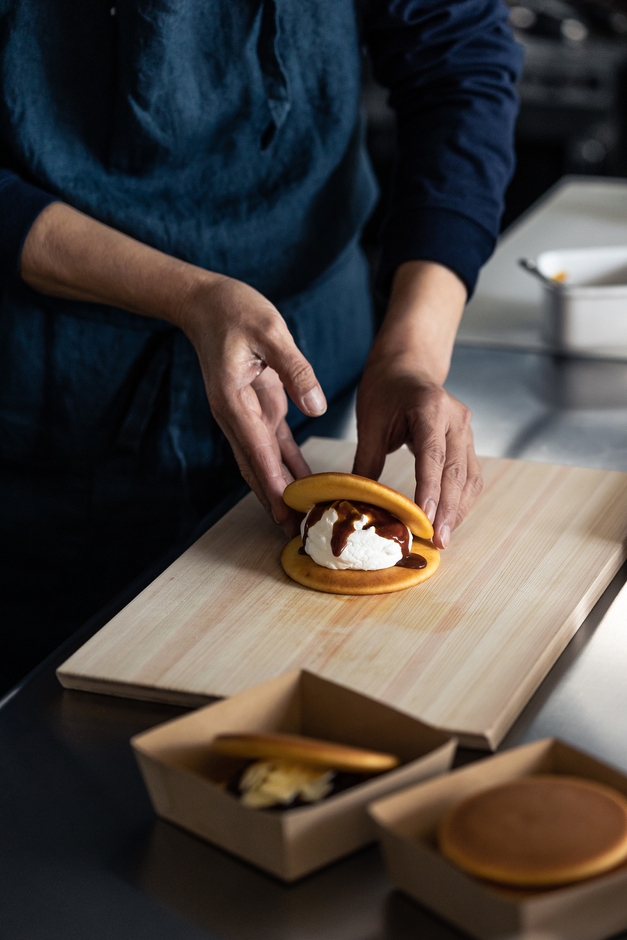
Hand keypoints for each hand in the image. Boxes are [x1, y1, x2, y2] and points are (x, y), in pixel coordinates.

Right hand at [20, 203, 324, 530]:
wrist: (207, 302)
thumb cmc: (235, 310)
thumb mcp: (270, 330)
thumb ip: (294, 368)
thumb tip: (315, 406)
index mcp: (234, 400)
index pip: (256, 448)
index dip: (272, 481)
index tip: (286, 509)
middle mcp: (235, 415)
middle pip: (255, 467)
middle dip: (273, 500)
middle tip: (292, 532)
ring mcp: (244, 414)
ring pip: (262, 462)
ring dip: (279, 490)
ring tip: (298, 519)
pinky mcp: (257, 408)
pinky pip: (273, 445)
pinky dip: (286, 467)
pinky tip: (304, 485)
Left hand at [352, 260, 481, 548]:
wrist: (409, 364)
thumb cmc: (386, 388)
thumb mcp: (370, 421)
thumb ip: (366, 461)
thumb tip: (358, 501)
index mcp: (429, 407)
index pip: (432, 456)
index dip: (430, 491)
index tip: (426, 519)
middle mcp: (456, 419)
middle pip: (455, 472)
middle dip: (448, 510)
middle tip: (438, 541)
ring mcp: (466, 430)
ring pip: (468, 477)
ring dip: (458, 510)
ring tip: (443, 538)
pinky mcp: (468, 441)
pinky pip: (470, 475)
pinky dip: (462, 500)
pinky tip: (450, 519)